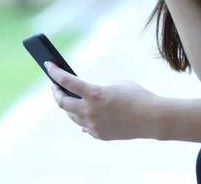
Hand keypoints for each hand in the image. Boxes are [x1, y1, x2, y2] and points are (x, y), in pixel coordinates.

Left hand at [46, 62, 161, 140]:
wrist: (152, 118)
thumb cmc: (137, 95)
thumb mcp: (117, 83)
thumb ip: (100, 88)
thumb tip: (89, 97)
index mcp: (94, 94)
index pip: (67, 81)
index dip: (55, 72)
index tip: (48, 65)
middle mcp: (90, 111)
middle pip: (63, 103)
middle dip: (57, 94)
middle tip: (55, 87)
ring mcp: (94, 125)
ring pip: (73, 117)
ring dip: (69, 107)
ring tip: (68, 99)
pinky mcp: (100, 135)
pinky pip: (85, 127)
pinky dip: (83, 119)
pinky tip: (82, 115)